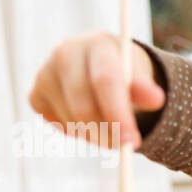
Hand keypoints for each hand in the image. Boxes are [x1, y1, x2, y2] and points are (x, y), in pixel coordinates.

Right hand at [28, 31, 164, 150]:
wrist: (98, 64)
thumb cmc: (123, 72)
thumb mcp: (138, 76)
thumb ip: (145, 88)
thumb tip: (156, 99)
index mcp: (96, 44)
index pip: (104, 81)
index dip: (118, 114)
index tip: (131, 141)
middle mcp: (64, 54)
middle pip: (83, 106)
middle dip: (107, 133)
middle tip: (125, 148)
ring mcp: (45, 74)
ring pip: (72, 121)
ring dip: (95, 134)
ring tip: (110, 125)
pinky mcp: (35, 95)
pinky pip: (60, 126)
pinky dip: (77, 132)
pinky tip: (87, 117)